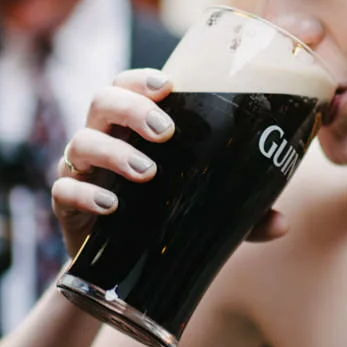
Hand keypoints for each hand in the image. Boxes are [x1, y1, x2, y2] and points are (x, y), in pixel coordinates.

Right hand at [51, 69, 287, 253]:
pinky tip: (112, 205)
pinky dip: (86, 193)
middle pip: (101, 100)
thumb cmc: (162, 219)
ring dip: (114, 152)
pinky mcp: (65, 205)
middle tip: (166, 131)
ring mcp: (80, 170)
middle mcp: (102, 139)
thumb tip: (282, 223)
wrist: (120, 269)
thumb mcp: (205, 214)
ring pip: (80, 142)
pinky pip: (63, 190)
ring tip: (148, 172)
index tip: (169, 84)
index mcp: (131, 127)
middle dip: (132, 108)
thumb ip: (241, 213)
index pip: (128, 84)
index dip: (142, 78)